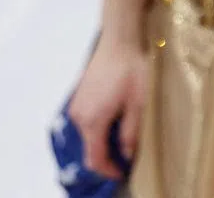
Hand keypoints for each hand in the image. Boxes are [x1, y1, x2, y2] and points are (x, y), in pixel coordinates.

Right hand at [67, 33, 148, 178]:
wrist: (119, 41)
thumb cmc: (131, 70)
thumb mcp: (138, 104)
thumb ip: (131, 133)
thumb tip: (127, 155)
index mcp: (93, 122)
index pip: (95, 159)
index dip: (108, 171)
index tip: (122, 172)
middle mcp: (79, 117)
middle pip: (89, 148)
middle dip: (107, 156)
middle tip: (126, 155)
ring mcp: (76, 106)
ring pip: (87, 134)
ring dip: (103, 140)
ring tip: (123, 135)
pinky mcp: (78, 96)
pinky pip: (86, 120)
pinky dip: (98, 127)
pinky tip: (114, 118)